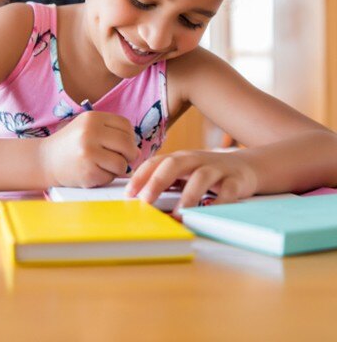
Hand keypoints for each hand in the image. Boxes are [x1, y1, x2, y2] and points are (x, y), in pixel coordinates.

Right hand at [40, 111, 138, 187]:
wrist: (45, 160)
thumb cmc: (71, 144)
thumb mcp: (88, 127)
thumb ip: (112, 133)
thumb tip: (138, 151)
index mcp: (92, 118)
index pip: (126, 126)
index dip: (129, 137)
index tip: (122, 145)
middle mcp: (90, 132)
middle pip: (127, 144)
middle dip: (130, 155)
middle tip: (123, 159)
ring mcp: (88, 152)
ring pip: (122, 163)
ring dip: (118, 168)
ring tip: (104, 165)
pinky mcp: (87, 171)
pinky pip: (110, 177)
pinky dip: (106, 177)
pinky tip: (94, 172)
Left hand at [125, 149, 258, 214]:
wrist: (246, 167)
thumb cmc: (206, 173)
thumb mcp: (183, 173)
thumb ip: (164, 182)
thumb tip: (138, 199)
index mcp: (179, 158)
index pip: (155, 162)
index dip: (140, 176)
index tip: (128, 194)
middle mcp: (195, 160)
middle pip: (174, 164)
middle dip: (157, 181)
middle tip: (145, 201)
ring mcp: (216, 169)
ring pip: (200, 178)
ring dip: (187, 197)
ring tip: (178, 215)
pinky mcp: (236, 181)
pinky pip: (227, 191)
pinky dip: (218, 203)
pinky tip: (208, 215)